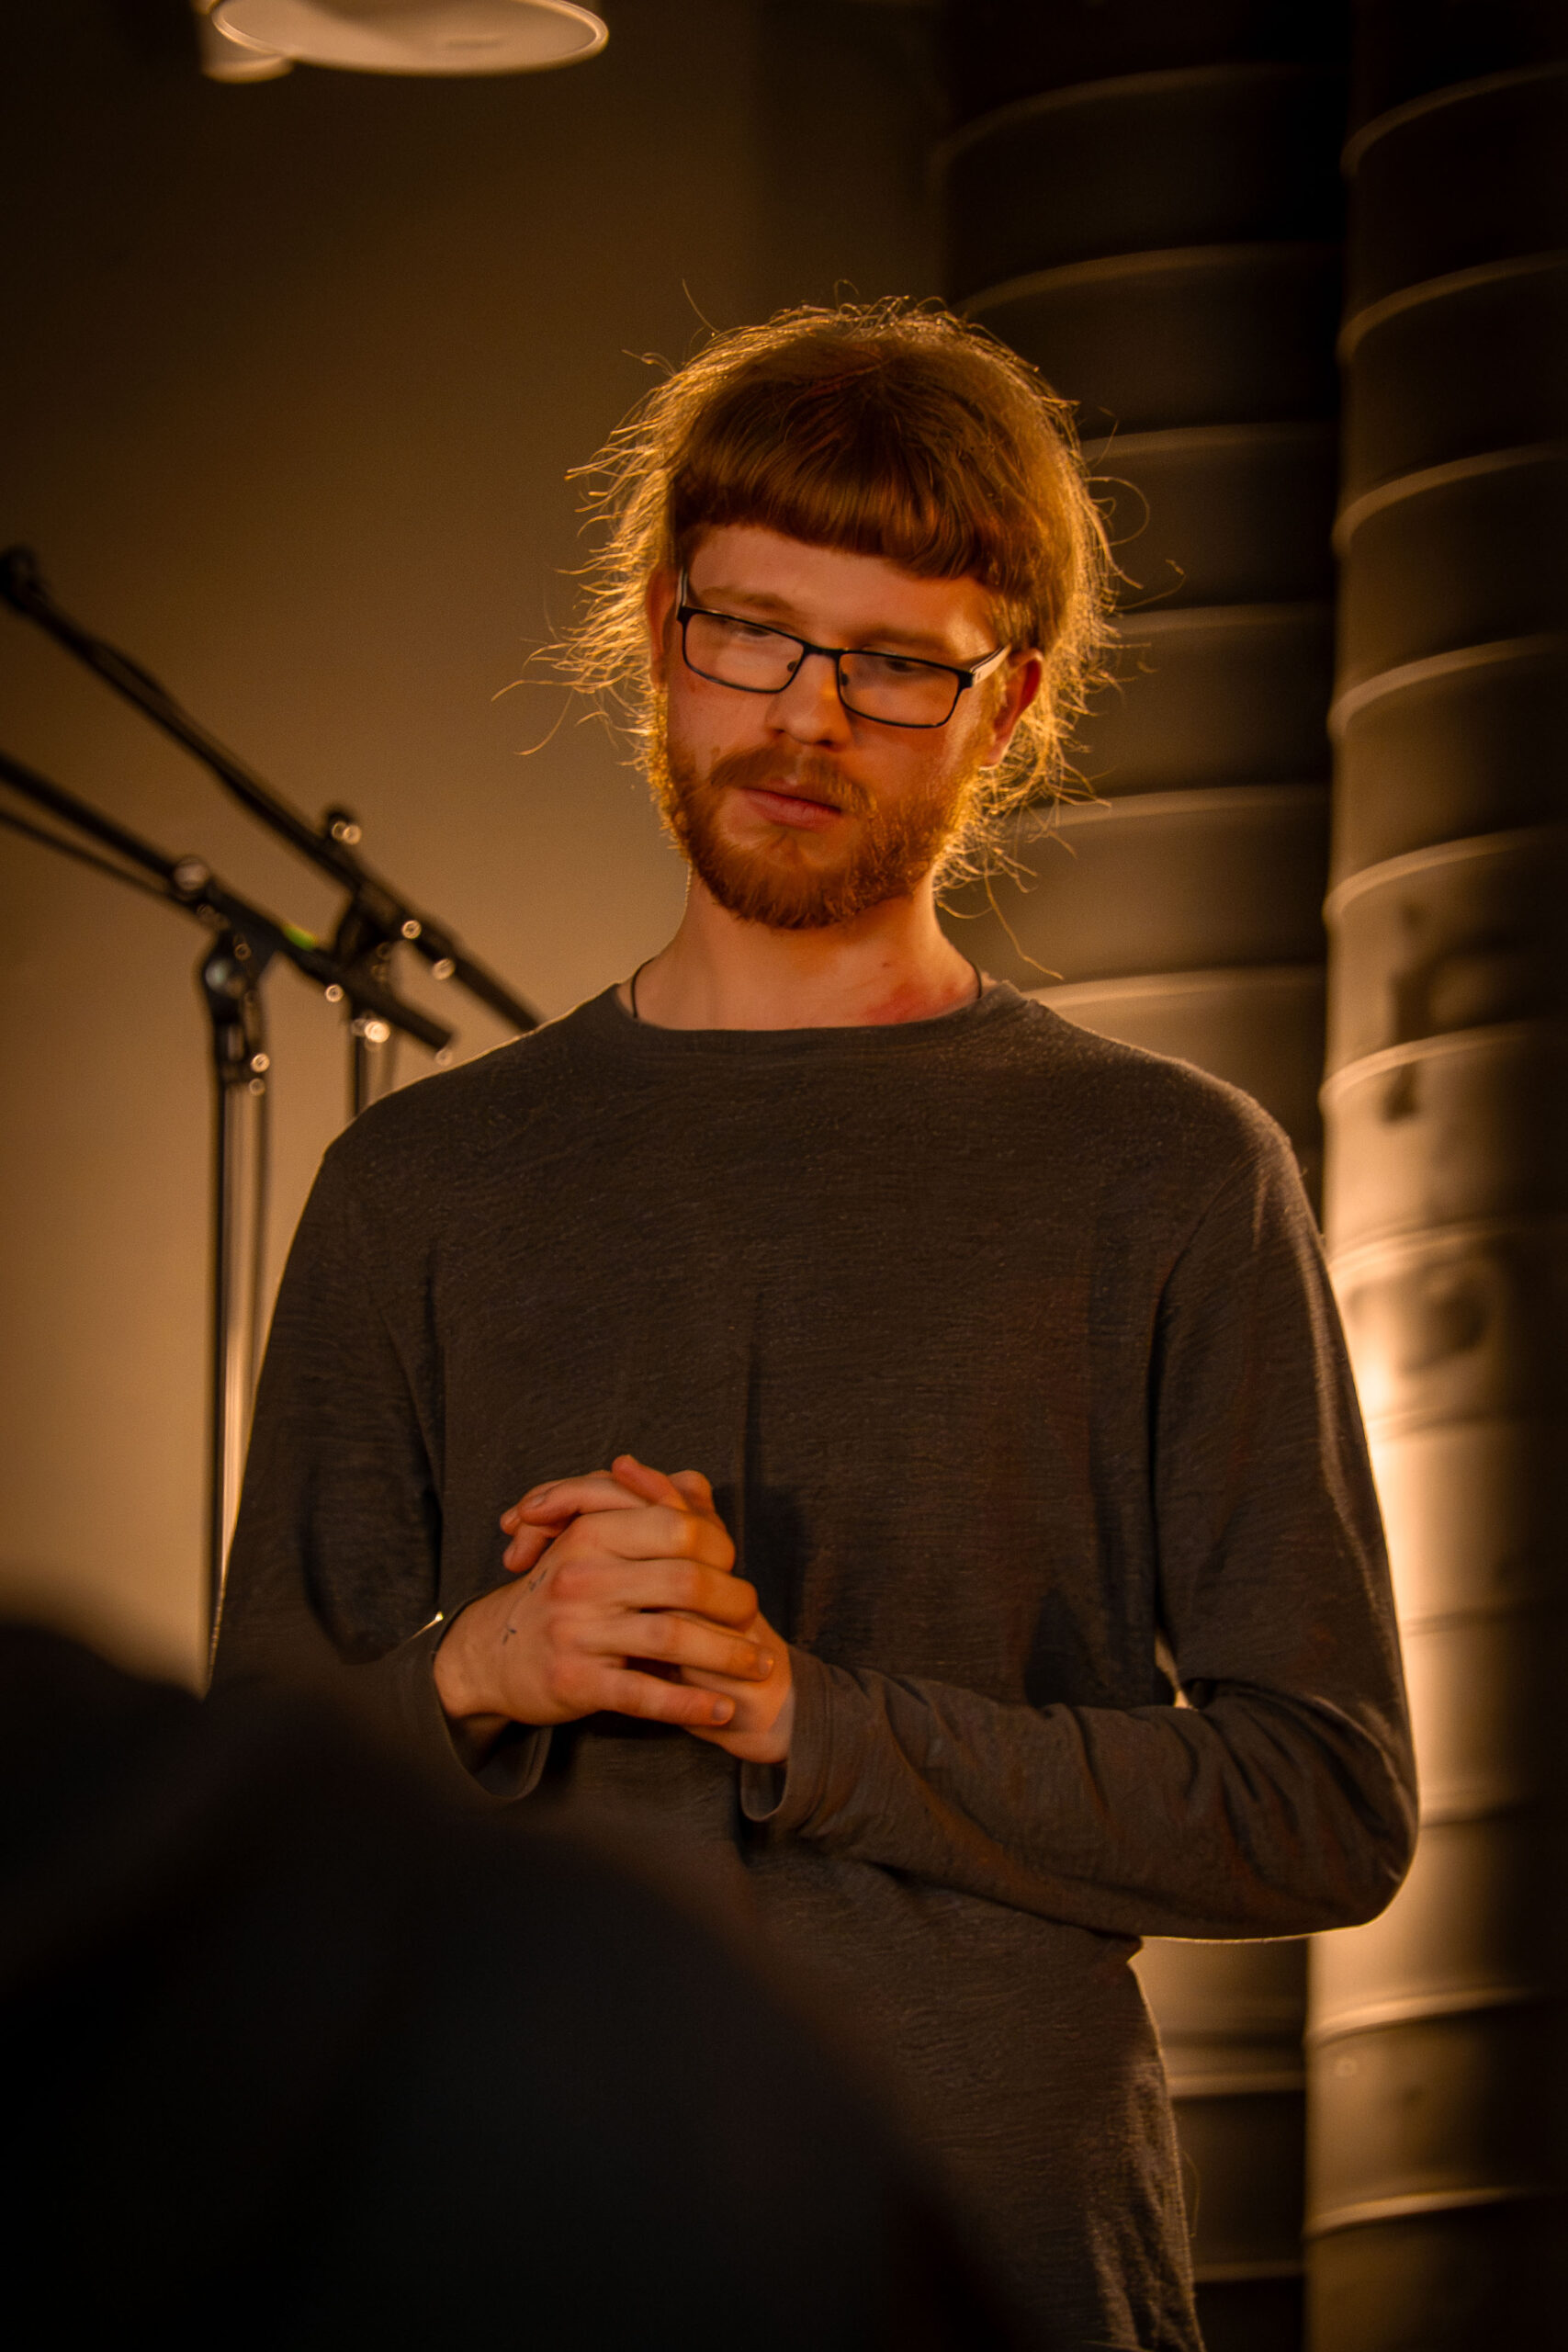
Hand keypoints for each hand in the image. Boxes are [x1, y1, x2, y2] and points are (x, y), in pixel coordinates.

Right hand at [573, 1458, 795, 1765]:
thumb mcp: (590, 1541)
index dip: (718, 1546)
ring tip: (760, 1665)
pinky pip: (644, 1694)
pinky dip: (690, 1703)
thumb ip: (644, 1511)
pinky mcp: (575, 1681)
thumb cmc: (560, 1593)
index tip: (735, 1566)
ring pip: (672, 1637)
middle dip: (733, 1601)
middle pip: (684, 1580)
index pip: (676, 1526)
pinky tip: (722, 1709)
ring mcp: (577, 1630)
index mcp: (590, 1533)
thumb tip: (698, 1481)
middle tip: (755, 1615)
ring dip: (727, 1655)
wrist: (490, 1654)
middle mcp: (581, 1577)